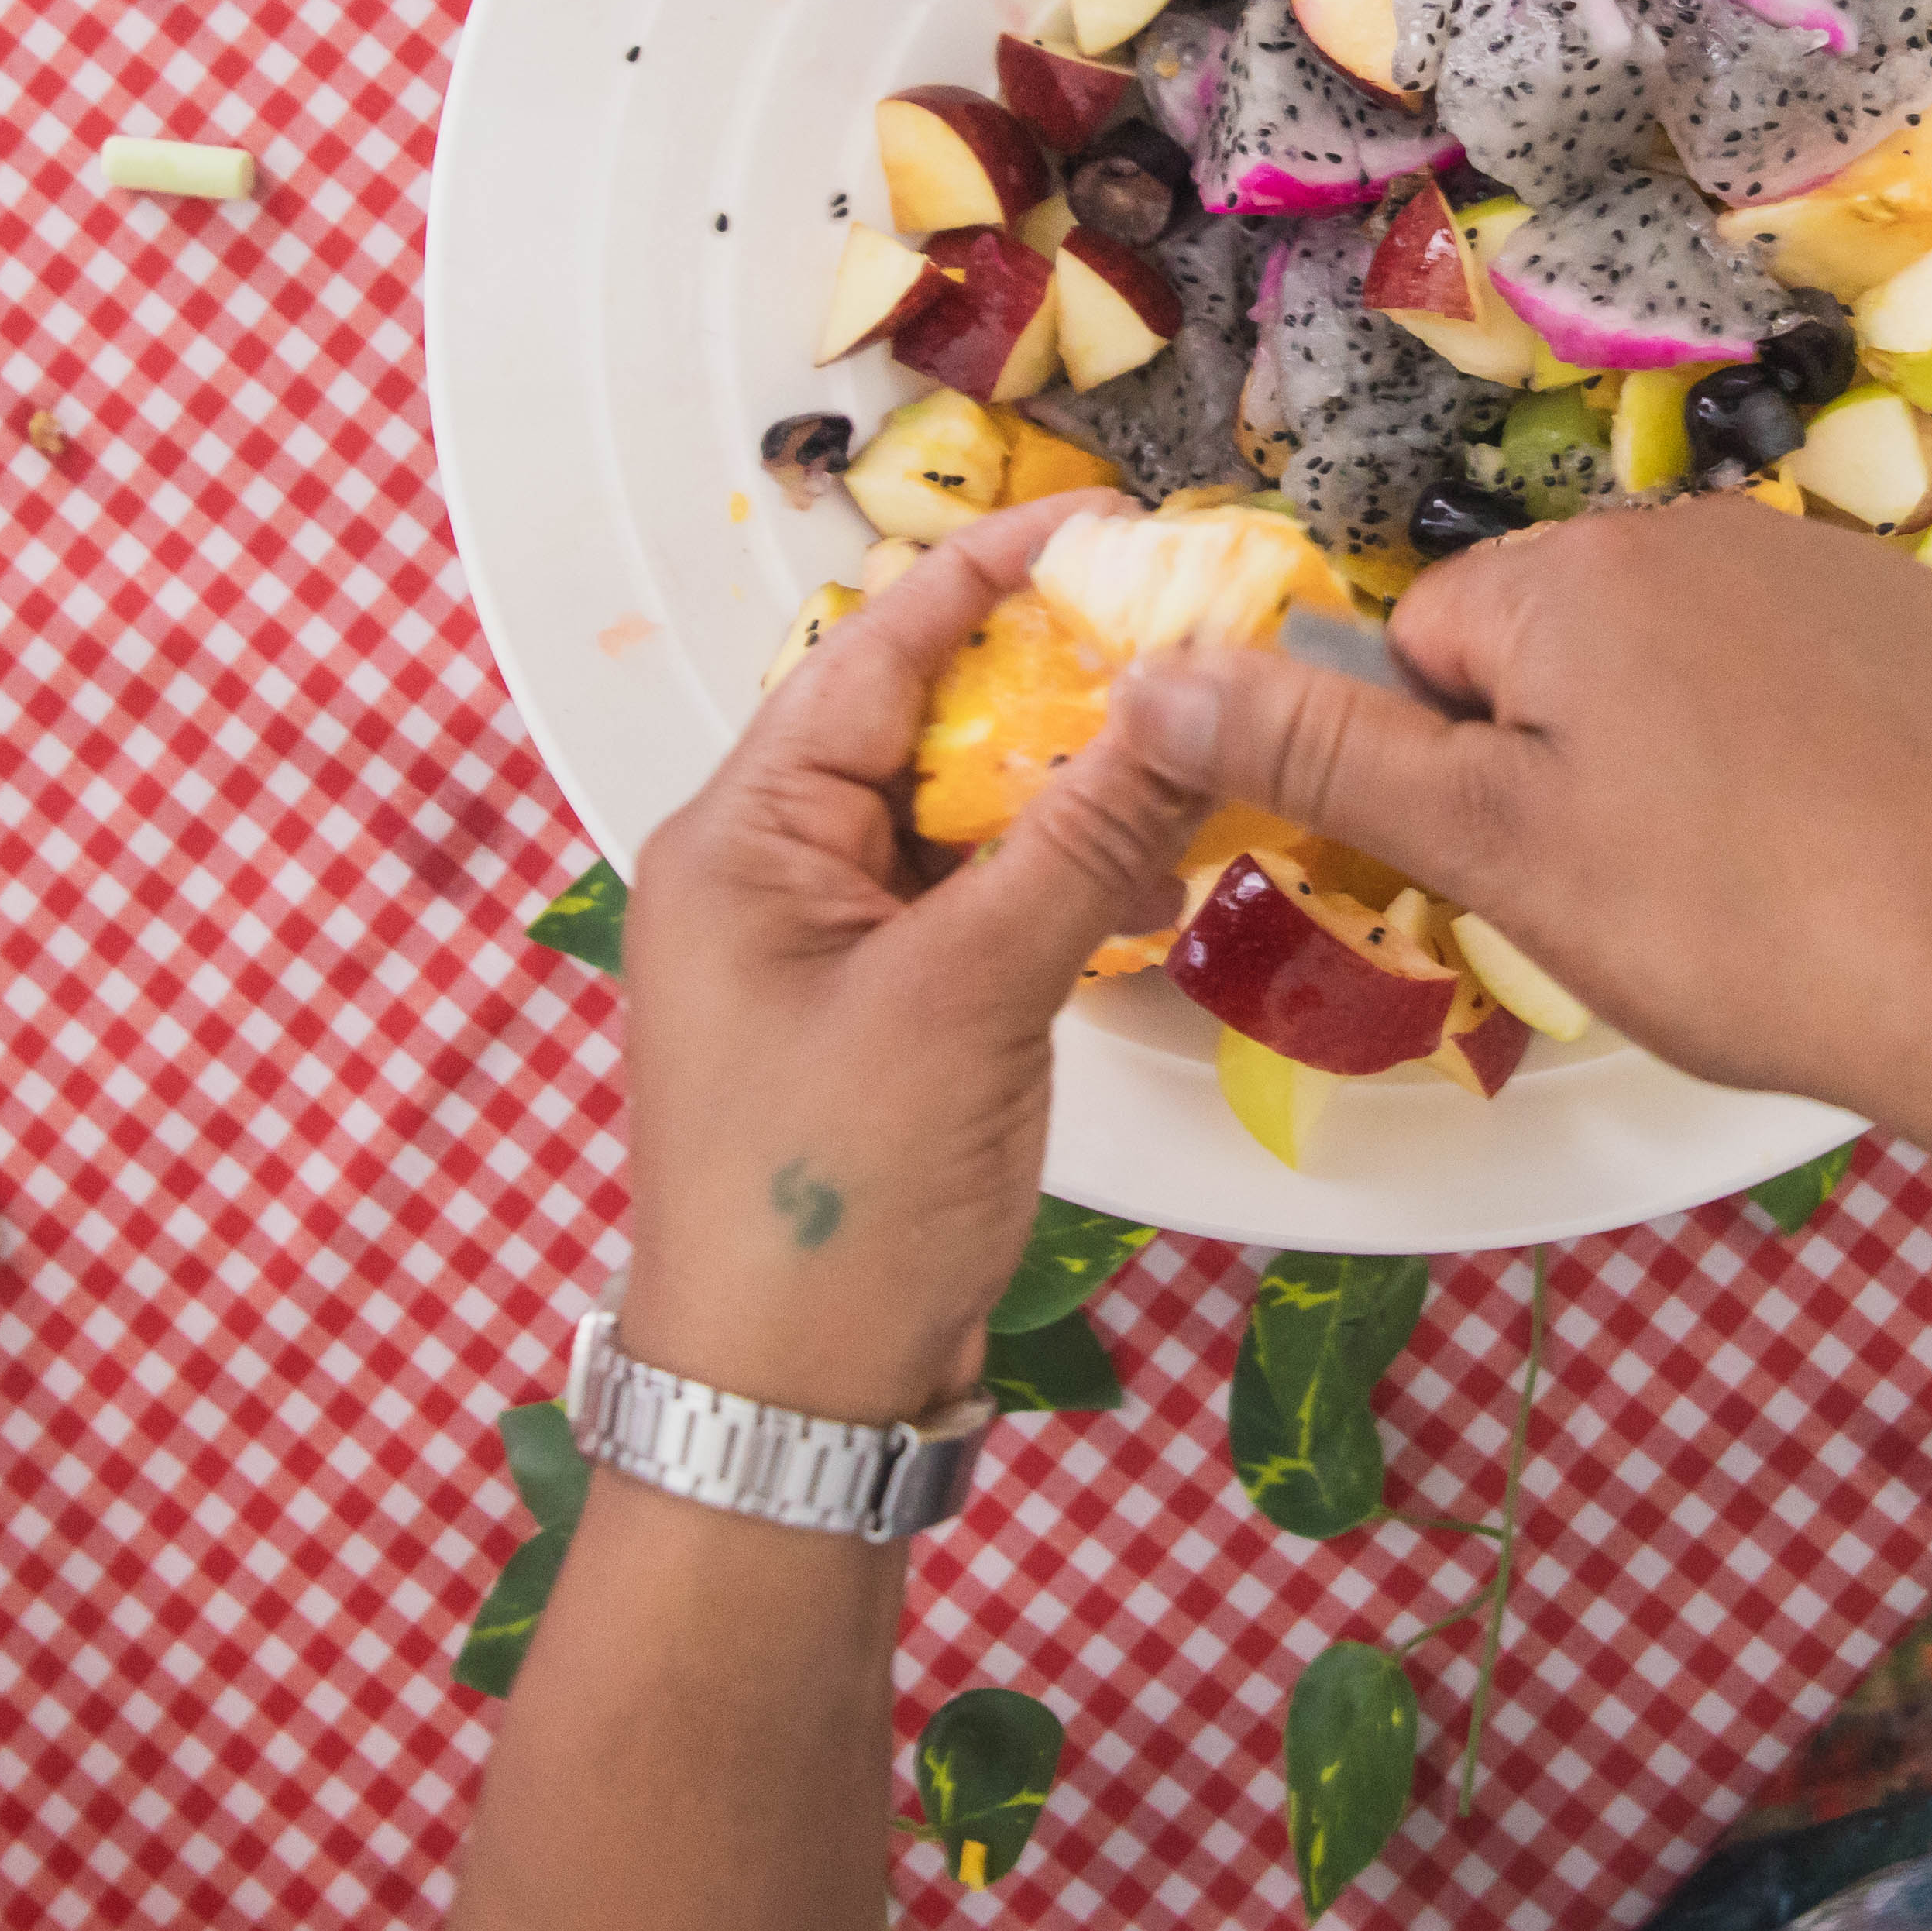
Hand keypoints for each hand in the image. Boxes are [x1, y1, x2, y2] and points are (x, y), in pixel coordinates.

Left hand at [608, 494, 1203, 1423]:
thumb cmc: (834, 1203)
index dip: (995, 572)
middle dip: (1052, 677)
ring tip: (1190, 744)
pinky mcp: (874, 1018)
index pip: (875, 648)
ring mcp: (818, 950)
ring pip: (956, 816)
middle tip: (1185, 633)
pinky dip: (1055, 879)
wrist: (785, 1409)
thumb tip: (1180, 703)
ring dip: (1066, 785)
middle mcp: (764, 873)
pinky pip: (969, 903)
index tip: (1110, 521)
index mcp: (741, 837)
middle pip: (919, 722)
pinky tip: (1148, 874)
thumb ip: (1079, 841)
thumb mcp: (969, 999)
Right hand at [1120, 499, 1931, 1121]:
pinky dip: (1808, 756)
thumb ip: (1324, 753)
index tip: (1528, 865)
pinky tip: (1849, 853)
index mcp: (1571, 576)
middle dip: (1568, 760)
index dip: (1455, 773)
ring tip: (1753, 891)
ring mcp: (1833, 568)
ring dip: (1688, 758)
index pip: (1430, 650)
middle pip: (1561, 649)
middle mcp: (1698, 529)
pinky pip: (1814, 679)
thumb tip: (1150, 675)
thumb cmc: (1733, 921)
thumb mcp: (1496, 850)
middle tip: (1640, 896)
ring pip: (1690, 667)